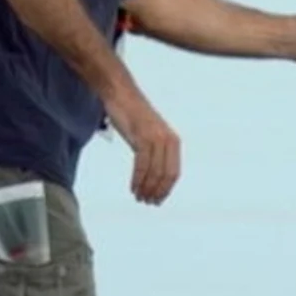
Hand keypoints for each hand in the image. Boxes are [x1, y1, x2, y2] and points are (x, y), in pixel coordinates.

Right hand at [105, 90, 180, 204]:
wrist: (121, 93)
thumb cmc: (133, 113)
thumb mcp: (150, 134)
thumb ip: (154, 150)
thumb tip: (154, 173)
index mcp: (173, 141)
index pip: (174, 173)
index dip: (166, 189)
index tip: (158, 200)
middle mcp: (168, 140)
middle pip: (166, 175)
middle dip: (157, 192)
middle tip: (148, 202)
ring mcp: (155, 138)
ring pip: (154, 172)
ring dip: (146, 188)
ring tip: (139, 197)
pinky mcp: (142, 137)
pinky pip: (142, 165)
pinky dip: (137, 179)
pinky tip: (133, 187)